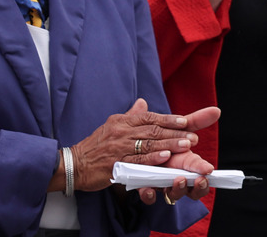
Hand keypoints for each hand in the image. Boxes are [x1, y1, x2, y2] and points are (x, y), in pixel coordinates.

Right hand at [69, 99, 209, 191]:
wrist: (73, 164)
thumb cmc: (96, 145)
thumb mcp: (112, 126)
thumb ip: (131, 115)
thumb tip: (143, 102)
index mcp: (122, 121)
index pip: (150, 117)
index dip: (169, 119)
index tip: (186, 121)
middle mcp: (121, 132)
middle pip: (153, 130)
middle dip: (175, 133)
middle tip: (194, 135)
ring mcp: (118, 148)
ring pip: (148, 145)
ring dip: (169, 144)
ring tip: (187, 144)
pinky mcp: (115, 164)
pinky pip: (136, 161)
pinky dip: (152, 159)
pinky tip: (166, 157)